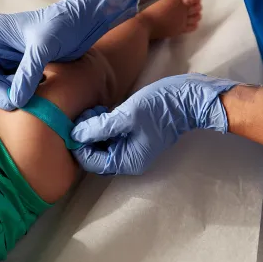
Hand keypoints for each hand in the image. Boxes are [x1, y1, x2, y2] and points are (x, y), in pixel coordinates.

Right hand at [0, 0, 138, 109]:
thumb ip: (28, 73)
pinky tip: (31, 97)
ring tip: (25, 101)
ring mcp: (9, 59)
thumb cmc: (62, 26)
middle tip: (13, 103)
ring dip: (6, 95)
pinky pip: (12, 87)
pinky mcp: (22, 70)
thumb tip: (14, 101)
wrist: (82, 25)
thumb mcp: (43, 47)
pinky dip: (18, 94)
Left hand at [71, 74, 237, 174]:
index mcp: (127, 160)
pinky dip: (103, 126)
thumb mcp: (127, 116)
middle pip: (96, 155)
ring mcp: (131, 149)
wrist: (188, 99)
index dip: (80, 146)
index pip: (93, 162)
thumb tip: (75, 136)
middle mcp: (128, 159)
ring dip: (94, 129)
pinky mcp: (133, 137)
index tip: (75, 126)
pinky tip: (102, 111)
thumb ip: (100, 127)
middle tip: (86, 115)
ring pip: (102, 145)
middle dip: (86, 137)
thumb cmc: (160, 107)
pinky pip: (111, 137)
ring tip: (94, 110)